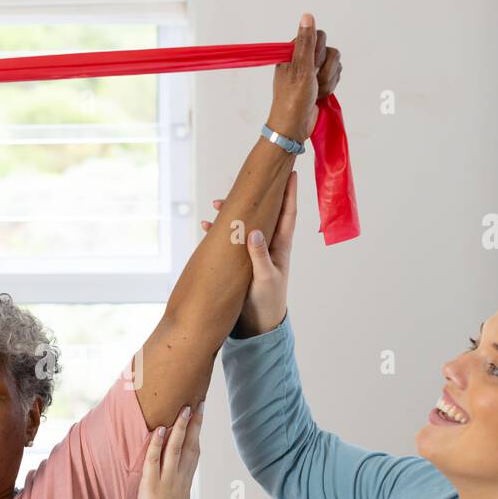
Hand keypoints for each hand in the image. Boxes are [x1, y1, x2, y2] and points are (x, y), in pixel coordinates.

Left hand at [135, 401, 203, 498]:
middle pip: (190, 445)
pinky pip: (154, 460)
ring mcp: (167, 481)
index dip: (197, 433)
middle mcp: (180, 479)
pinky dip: (156, 444)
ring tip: (183, 408)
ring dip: (179, 427)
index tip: (200, 417)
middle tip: (198, 403)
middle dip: (194, 424)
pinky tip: (158, 429)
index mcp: (185, 483)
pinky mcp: (152, 486)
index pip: (194, 452)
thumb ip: (175, 496)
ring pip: (175, 448)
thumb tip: (173, 492)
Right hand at [201, 167, 299, 337]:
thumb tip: (253, 231)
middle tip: (245, 180)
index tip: (291, 173)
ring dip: (231, 213)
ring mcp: (253, 253)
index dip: (289, 193)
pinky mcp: (240, 262)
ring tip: (216, 203)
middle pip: (262, 213)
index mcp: (280, 246)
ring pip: (243, 225)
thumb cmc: (269, 302)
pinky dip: (219, 233)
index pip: (287, 213)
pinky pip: (229, 241)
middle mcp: (267, 245)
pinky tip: (206, 227)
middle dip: (254, 196)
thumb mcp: (266, 278)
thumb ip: (260, 256)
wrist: (259, 325)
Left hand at [267, 13, 341, 141]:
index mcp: (294, 52)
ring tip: (316, 91)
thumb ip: (307, 42)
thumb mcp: (300, 68)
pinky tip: (320, 95)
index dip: (319, 52)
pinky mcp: (320, 82)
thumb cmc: (293, 99)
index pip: (319, 36)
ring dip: (328, 80)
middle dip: (325, 69)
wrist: (294, 126)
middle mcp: (304, 59)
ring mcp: (313, 72)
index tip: (311, 66)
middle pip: (330, 51)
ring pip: (335, 64)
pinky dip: (330, 86)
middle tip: (313, 81)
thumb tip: (307, 16)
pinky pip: (336, 76)